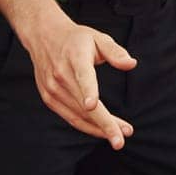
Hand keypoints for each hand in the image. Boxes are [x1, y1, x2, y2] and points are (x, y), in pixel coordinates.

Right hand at [21, 13, 137, 148]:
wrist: (43, 36)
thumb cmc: (76, 39)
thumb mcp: (98, 37)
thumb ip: (115, 52)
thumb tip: (132, 64)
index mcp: (75, 57)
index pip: (83, 75)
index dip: (88, 90)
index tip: (92, 105)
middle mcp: (61, 74)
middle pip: (83, 105)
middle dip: (104, 124)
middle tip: (122, 138)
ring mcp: (52, 88)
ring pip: (78, 116)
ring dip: (99, 128)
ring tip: (120, 135)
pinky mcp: (49, 98)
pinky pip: (70, 118)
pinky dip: (87, 127)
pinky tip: (102, 130)